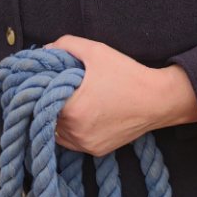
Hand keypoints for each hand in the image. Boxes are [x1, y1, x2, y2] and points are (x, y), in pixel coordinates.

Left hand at [47, 35, 196, 155]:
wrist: (158, 100)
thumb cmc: (127, 74)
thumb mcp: (95, 51)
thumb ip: (65, 45)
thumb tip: (43, 50)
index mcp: (72, 110)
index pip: (39, 101)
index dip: (38, 90)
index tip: (42, 81)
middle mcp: (75, 132)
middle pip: (45, 117)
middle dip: (47, 103)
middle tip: (56, 89)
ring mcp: (86, 144)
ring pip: (56, 131)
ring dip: (56, 118)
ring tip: (68, 101)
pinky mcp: (96, 151)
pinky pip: (72, 141)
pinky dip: (70, 129)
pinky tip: (81, 113)